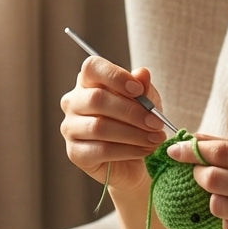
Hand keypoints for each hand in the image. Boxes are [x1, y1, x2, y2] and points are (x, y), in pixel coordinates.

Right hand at [60, 57, 168, 190]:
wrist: (134, 161)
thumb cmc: (136, 123)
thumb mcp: (147, 102)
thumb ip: (144, 88)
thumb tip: (142, 74)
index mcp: (88, 82)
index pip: (92, 67)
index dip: (116, 76)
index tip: (139, 90)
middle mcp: (73, 102)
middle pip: (96, 99)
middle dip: (132, 112)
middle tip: (156, 122)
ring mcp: (70, 128)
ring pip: (99, 127)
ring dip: (133, 134)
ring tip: (155, 138)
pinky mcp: (75, 153)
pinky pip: (101, 150)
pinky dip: (128, 150)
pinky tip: (145, 150)